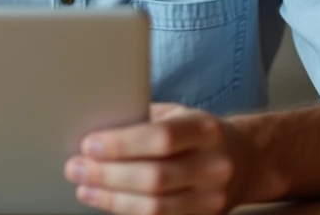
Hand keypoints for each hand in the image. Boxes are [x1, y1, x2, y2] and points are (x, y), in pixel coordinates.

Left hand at [64, 104, 255, 214]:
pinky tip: (107, 201)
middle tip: (75, 167)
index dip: (122, 144)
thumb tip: (94, 126)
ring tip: (84, 187)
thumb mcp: (176, 113)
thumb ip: (142, 118)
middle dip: (107, 175)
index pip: (161, 138)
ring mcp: (212, 199)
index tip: (89, 145)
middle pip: (155, 178)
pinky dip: (127, 212)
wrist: (243, 159)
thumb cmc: (196, 132)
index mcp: (204, 129)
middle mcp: (214, 165)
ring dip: (112, 199)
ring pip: (155, 208)